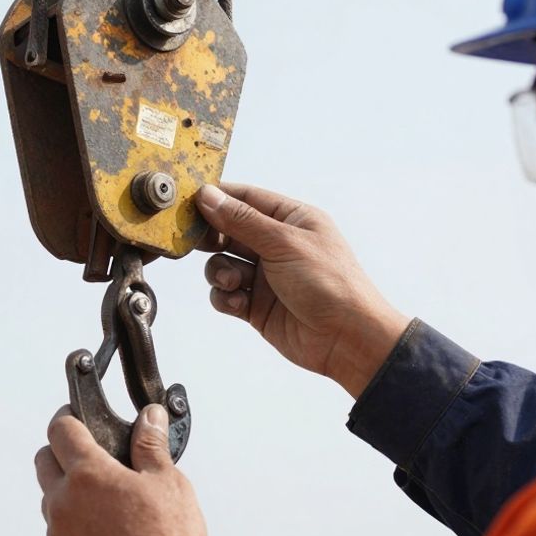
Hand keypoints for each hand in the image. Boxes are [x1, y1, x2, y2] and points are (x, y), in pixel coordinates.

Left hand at [35, 404, 205, 535]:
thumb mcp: (167, 482)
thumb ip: (151, 445)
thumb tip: (150, 416)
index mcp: (88, 473)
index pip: (60, 429)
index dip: (68, 416)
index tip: (76, 414)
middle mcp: (63, 500)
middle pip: (44, 460)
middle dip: (61, 450)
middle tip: (89, 453)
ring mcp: (58, 533)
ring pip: (50, 498)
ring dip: (66, 489)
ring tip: (101, 496)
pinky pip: (58, 530)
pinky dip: (72, 522)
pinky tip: (101, 529)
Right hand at [197, 183, 410, 398]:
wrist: (347, 339)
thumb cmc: (329, 283)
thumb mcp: (284, 243)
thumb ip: (242, 220)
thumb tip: (208, 196)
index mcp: (291, 219)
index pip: (246, 198)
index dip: (217, 198)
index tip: (188, 200)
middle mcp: (276, 244)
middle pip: (229, 231)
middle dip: (212, 237)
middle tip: (196, 242)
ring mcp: (266, 276)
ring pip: (223, 264)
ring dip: (221, 271)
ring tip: (234, 281)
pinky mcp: (257, 306)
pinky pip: (226, 294)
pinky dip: (226, 297)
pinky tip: (240, 302)